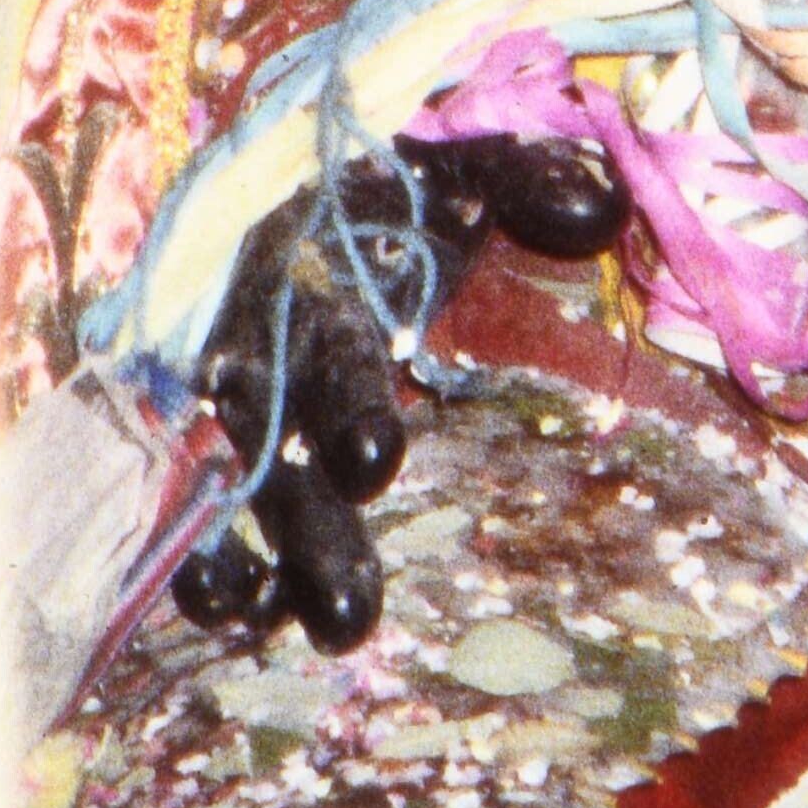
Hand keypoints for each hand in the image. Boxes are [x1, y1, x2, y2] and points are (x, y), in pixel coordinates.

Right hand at [170, 131, 628, 650]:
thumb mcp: (459, 172)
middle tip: (351, 610)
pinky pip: (205, 508)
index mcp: (316, 282)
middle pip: (280, 446)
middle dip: (313, 532)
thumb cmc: (393, 193)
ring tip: (318, 634)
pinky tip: (236, 615)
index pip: (333, 349)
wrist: (299, 184)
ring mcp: (240, 405)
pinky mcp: (228, 441)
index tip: (378, 461)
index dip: (350, 405)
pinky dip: (211, 563)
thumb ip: (527, 181)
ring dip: (275, 566)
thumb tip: (602, 210)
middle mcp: (264, 351)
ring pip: (248, 492)